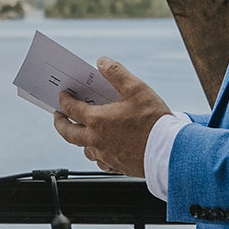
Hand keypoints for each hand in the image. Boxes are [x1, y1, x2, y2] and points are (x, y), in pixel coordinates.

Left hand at [51, 59, 170, 176]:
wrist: (170, 151)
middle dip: (60, 123)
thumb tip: (101, 62)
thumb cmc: (154, 120)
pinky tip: (104, 148)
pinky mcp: (116, 166)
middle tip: (58, 116)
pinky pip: (100, 161)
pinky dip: (98, 153)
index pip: (71, 108)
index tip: (62, 94)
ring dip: (80, 139)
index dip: (64, 100)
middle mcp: (96, 140)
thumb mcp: (136, 88)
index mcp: (97, 120)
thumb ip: (116, 72)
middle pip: (68, 133)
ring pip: (85, 149)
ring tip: (83, 131)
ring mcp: (105, 155)